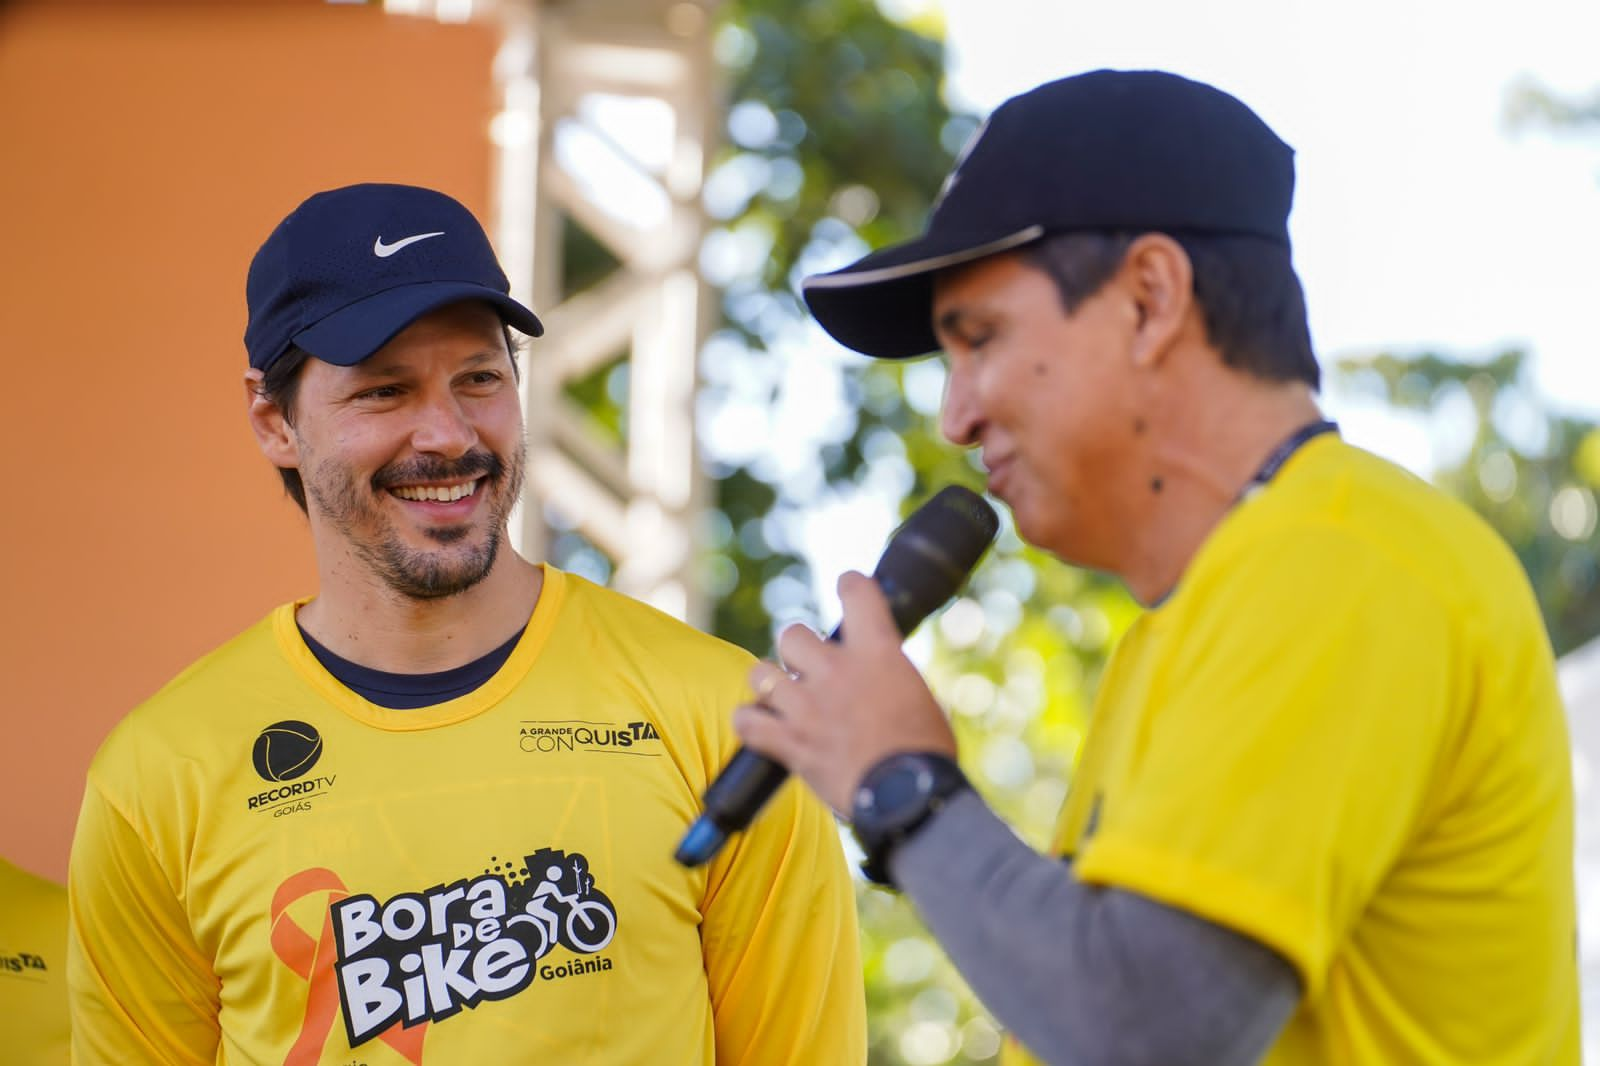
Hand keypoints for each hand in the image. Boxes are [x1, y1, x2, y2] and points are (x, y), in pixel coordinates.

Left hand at [733, 571, 957, 815]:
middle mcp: (836, 669)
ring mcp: (807, 705)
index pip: (856, 591)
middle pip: (791, 634)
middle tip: (811, 672)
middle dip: (798, 651)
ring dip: (770, 685)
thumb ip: (891, 676)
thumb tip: (882, 675)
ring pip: (760, 673)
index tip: (847, 589)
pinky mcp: (789, 741)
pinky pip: (747, 720)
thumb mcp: (921, 697)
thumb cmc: (925, 752)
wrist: (908, 797)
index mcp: (878, 651)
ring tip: (784, 701)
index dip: (849, 586)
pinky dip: (750, 723)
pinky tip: (761, 728)